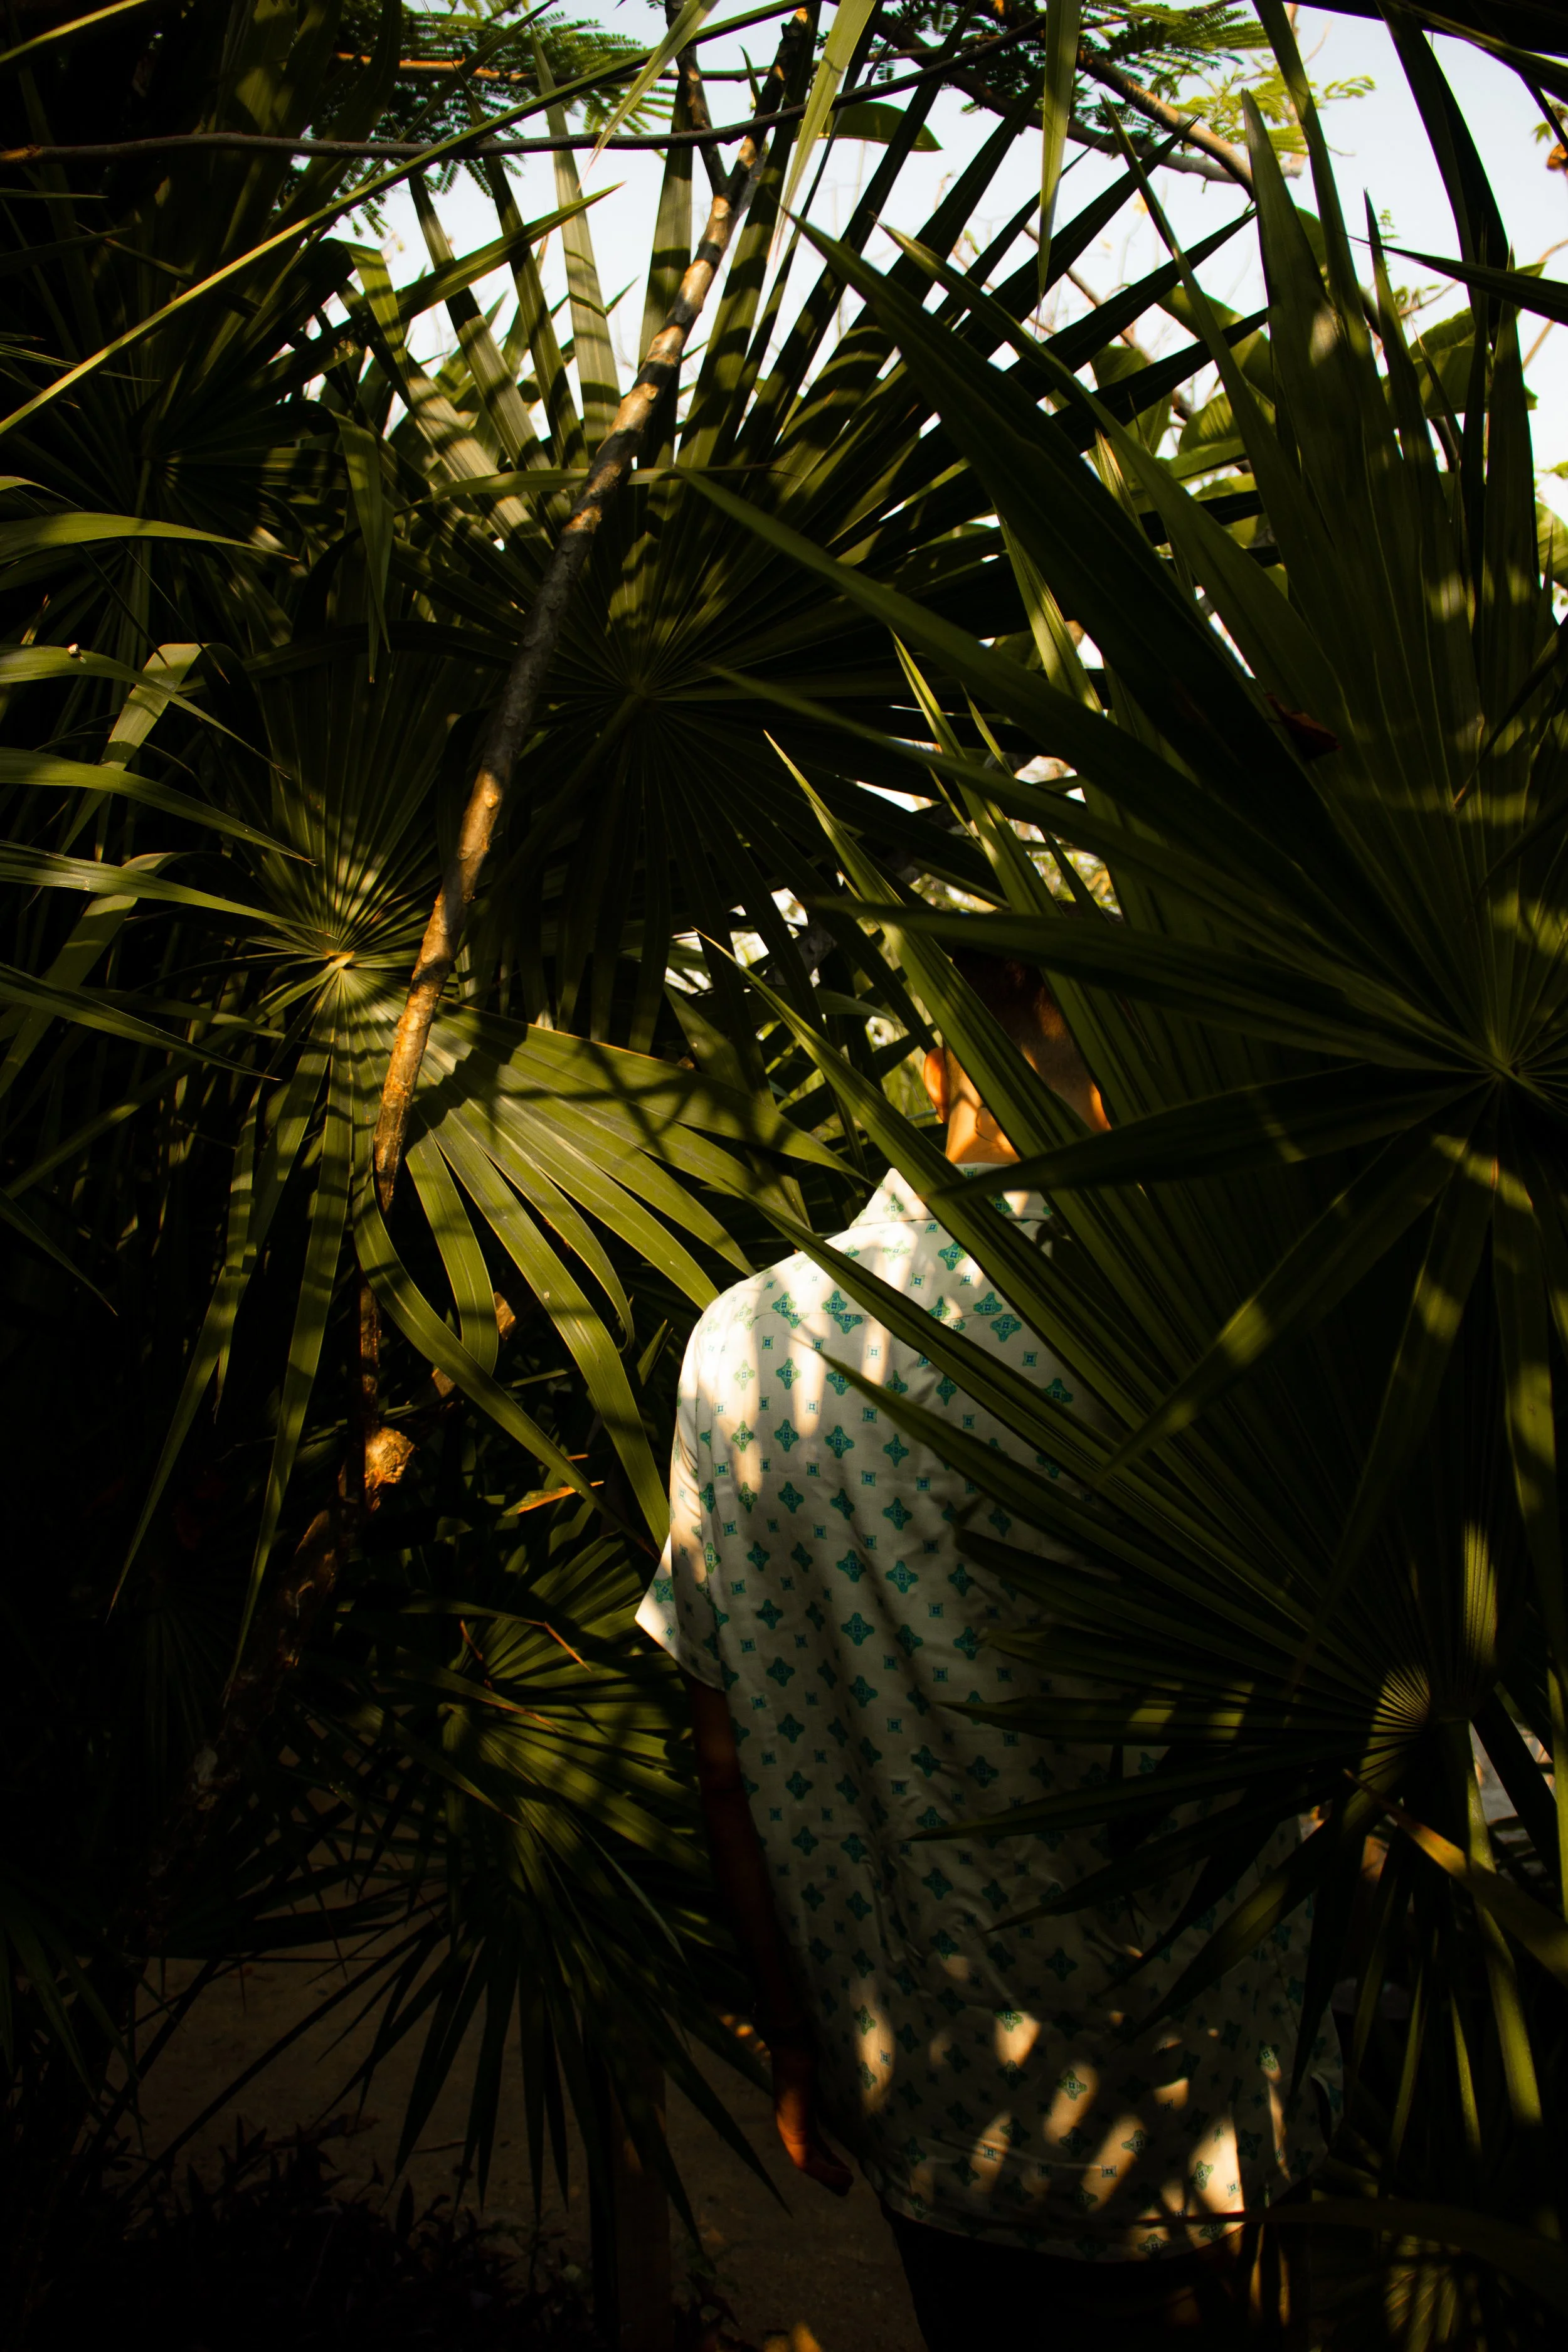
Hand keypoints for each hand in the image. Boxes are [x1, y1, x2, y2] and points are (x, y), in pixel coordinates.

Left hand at [770, 2030, 852, 2196]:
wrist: (793, 2040)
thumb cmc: (810, 2049)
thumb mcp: (826, 2075)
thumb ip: (836, 2085)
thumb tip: (859, 2081)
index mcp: (798, 2108)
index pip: (813, 2139)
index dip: (828, 2155)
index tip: (846, 2166)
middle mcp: (791, 2121)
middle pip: (810, 2154)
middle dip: (828, 2170)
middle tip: (846, 2184)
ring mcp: (789, 2127)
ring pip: (808, 2163)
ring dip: (828, 2176)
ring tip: (847, 2185)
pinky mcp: (792, 2131)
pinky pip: (807, 2162)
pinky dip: (826, 2173)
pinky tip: (845, 2178)